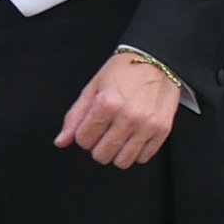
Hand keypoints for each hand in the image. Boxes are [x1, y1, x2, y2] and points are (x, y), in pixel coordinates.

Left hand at [55, 50, 179, 167]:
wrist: (157, 61)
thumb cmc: (124, 71)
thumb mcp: (93, 87)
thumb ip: (75, 116)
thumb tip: (61, 141)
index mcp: (108, 104)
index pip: (83, 140)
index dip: (83, 134)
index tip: (90, 125)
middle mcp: (129, 117)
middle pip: (101, 155)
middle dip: (97, 146)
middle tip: (104, 131)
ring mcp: (147, 126)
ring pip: (122, 162)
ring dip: (116, 152)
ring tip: (118, 136)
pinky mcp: (162, 131)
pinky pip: (143, 158)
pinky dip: (135, 152)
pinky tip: (133, 137)